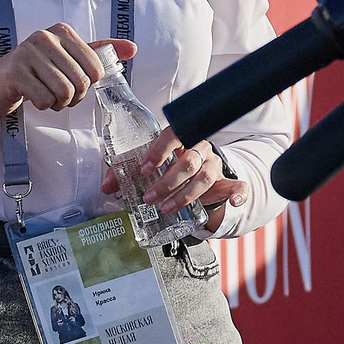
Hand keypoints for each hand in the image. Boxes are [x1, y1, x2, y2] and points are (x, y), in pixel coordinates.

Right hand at [0, 25, 136, 154]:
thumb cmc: (33, 74)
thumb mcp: (67, 59)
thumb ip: (99, 52)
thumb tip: (133, 48)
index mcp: (62, 31)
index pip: (96, 66)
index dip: (88, 84)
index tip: (73, 83)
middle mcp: (45, 36)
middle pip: (81, 81)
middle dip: (74, 97)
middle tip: (59, 95)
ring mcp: (28, 52)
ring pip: (64, 91)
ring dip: (58, 103)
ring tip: (46, 96)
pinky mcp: (15, 72)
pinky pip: (45, 99)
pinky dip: (42, 106)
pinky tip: (33, 98)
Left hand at [102, 125, 248, 224]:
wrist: (195, 174)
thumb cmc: (168, 166)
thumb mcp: (149, 167)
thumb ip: (127, 174)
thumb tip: (106, 187)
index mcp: (180, 138)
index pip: (173, 136)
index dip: (158, 151)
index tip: (144, 169)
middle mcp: (199, 149)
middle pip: (188, 162)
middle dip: (167, 182)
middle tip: (150, 198)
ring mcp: (214, 166)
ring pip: (205, 178)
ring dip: (184, 195)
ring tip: (166, 208)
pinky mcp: (226, 183)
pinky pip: (238, 185)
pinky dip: (238, 193)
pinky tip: (234, 201)